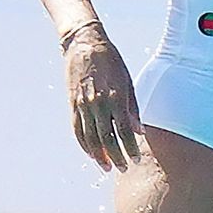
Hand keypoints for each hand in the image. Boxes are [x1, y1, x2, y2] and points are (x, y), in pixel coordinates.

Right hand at [65, 28, 142, 169]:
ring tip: (107, 167)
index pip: (124, 131)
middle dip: (116, 157)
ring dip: (99, 156)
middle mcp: (97, 104)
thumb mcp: (128, 82)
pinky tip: (92, 153)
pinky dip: (84, 144)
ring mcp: (82, 105)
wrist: (84, 43)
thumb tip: (139, 132)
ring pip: (89, 138)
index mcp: (115, 97)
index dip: (130, 148)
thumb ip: (133, 109)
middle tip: (124, 168)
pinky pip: (77, 130)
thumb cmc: (111, 62)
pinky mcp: (72, 104)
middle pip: (106, 139)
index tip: (136, 158)